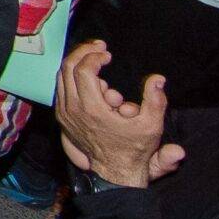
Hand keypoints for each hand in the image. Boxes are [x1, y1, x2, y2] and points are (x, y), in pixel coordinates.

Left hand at [55, 41, 185, 187]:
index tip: (108, 54)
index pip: (83, 70)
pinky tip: (90, 75)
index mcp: (91, 109)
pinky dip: (72, 76)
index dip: (95, 56)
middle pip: (67, 68)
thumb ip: (156, 100)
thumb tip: (157, 78)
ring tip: (96, 59)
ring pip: (61, 76)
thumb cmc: (134, 148)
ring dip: (77, 63)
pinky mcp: (62, 117)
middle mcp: (72, 109)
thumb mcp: (151, 125)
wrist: (115, 170)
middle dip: (83, 52)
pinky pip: (61, 88)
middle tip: (99, 47)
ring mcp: (64, 113)